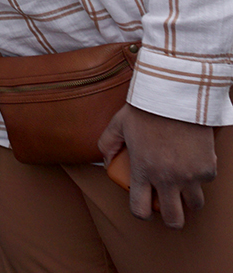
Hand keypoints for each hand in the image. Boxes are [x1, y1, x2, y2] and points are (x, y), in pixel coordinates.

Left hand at [98, 103, 216, 227]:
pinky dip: (200, 175)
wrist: (175, 96)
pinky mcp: (208, 167)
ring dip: (188, 199)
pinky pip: (206, 180)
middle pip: (174, 219)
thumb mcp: (118, 124)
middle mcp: (167, 179)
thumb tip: (107, 160)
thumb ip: (107, 144)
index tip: (144, 207)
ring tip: (182, 187)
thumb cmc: (144, 109)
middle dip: (171, 219)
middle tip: (169, 208)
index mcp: (142, 171)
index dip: (141, 212)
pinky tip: (193, 161)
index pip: (140, 209)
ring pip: (195, 204)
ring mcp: (190, 175)